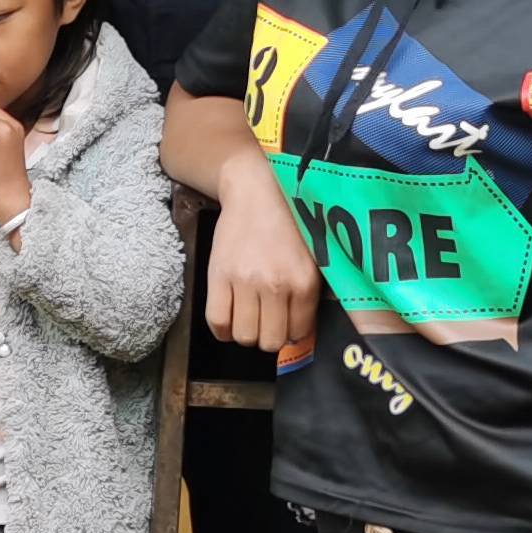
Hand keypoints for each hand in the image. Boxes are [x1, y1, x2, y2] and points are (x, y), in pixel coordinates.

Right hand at [201, 161, 316, 350]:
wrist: (255, 191)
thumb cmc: (288, 224)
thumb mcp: (314, 258)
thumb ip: (309, 295)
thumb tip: (300, 334)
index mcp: (304, 281)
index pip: (298, 333)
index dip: (292, 333)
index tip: (287, 324)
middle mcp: (275, 285)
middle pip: (270, 341)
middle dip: (269, 337)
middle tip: (267, 321)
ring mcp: (245, 282)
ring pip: (244, 336)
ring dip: (246, 333)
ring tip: (249, 317)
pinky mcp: (219, 276)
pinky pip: (217, 322)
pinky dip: (223, 330)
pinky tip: (229, 319)